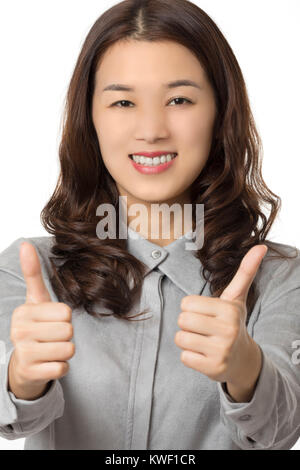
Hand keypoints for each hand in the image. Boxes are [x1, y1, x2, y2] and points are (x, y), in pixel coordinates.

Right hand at [8, 242, 74, 399]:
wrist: (24, 364)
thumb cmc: (35, 326)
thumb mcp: (35, 300)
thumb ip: (33, 273)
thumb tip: (25, 244)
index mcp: (23, 312)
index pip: (66, 312)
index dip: (65, 318)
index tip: (51, 321)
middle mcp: (19, 332)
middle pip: (68, 330)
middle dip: (65, 335)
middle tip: (51, 337)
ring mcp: (23, 354)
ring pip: (68, 349)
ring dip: (65, 352)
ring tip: (50, 350)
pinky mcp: (31, 373)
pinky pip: (62, 368)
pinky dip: (60, 367)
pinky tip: (48, 364)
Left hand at [174, 245, 267, 393]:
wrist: (243, 359)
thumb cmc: (232, 322)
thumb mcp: (237, 298)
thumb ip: (245, 272)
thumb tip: (261, 246)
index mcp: (229, 310)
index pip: (186, 303)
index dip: (192, 308)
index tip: (207, 314)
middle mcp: (227, 330)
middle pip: (182, 320)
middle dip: (188, 324)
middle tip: (204, 328)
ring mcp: (221, 351)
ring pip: (180, 338)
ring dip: (188, 341)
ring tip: (204, 341)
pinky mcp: (213, 368)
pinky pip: (184, 357)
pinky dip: (190, 357)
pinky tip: (205, 355)